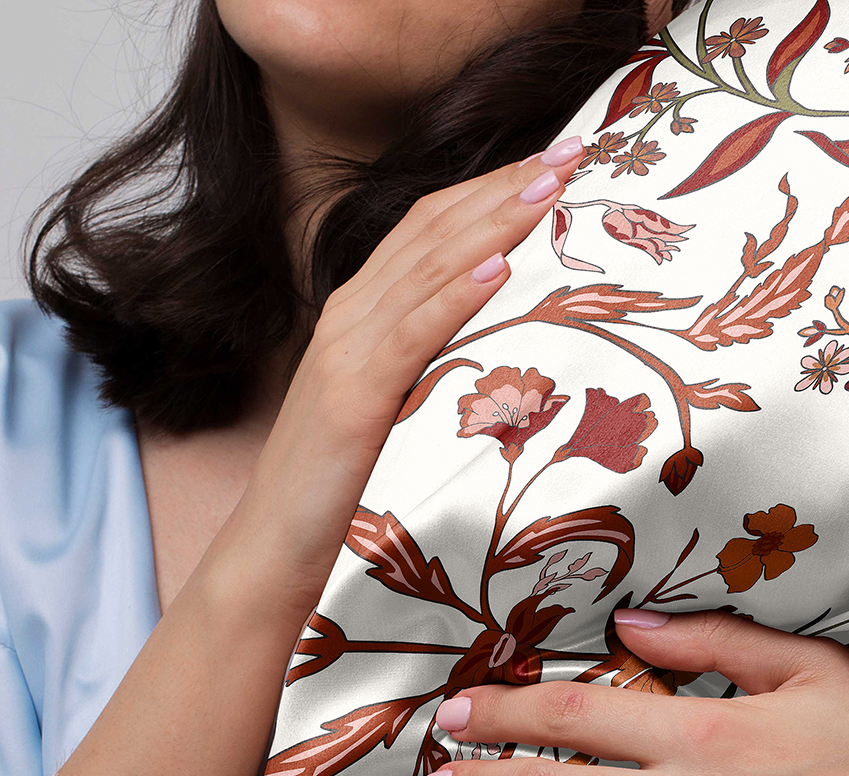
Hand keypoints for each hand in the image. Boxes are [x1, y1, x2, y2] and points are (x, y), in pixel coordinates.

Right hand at [220, 137, 587, 623]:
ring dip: (493, 221)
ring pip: (427, 267)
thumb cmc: (340, 491)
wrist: (274, 551)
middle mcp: (352, 318)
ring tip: (551, 186)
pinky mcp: (352, 396)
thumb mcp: (395, 416)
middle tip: (574, 151)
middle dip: (505, 186)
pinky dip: (454, 295)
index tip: (555, 165)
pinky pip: (410, 332)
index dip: (492, 191)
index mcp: (364, 317)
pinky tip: (498, 266)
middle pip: (434, 230)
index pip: (433, 232)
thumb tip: (501, 360)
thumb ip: (431, 374)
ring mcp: (347, 352)